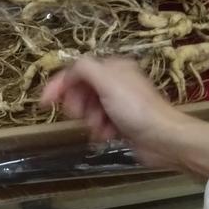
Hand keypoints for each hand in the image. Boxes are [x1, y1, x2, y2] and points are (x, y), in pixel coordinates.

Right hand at [41, 57, 208, 178]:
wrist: (164, 140)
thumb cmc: (135, 109)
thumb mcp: (107, 82)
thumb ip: (84, 69)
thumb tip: (68, 70)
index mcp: (113, 68)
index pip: (76, 71)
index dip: (59, 85)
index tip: (44, 103)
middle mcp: (115, 82)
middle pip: (80, 91)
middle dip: (78, 105)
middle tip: (81, 115)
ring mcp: (118, 103)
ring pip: (88, 109)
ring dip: (89, 121)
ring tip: (100, 128)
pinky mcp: (120, 122)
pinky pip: (98, 123)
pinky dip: (99, 130)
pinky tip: (107, 136)